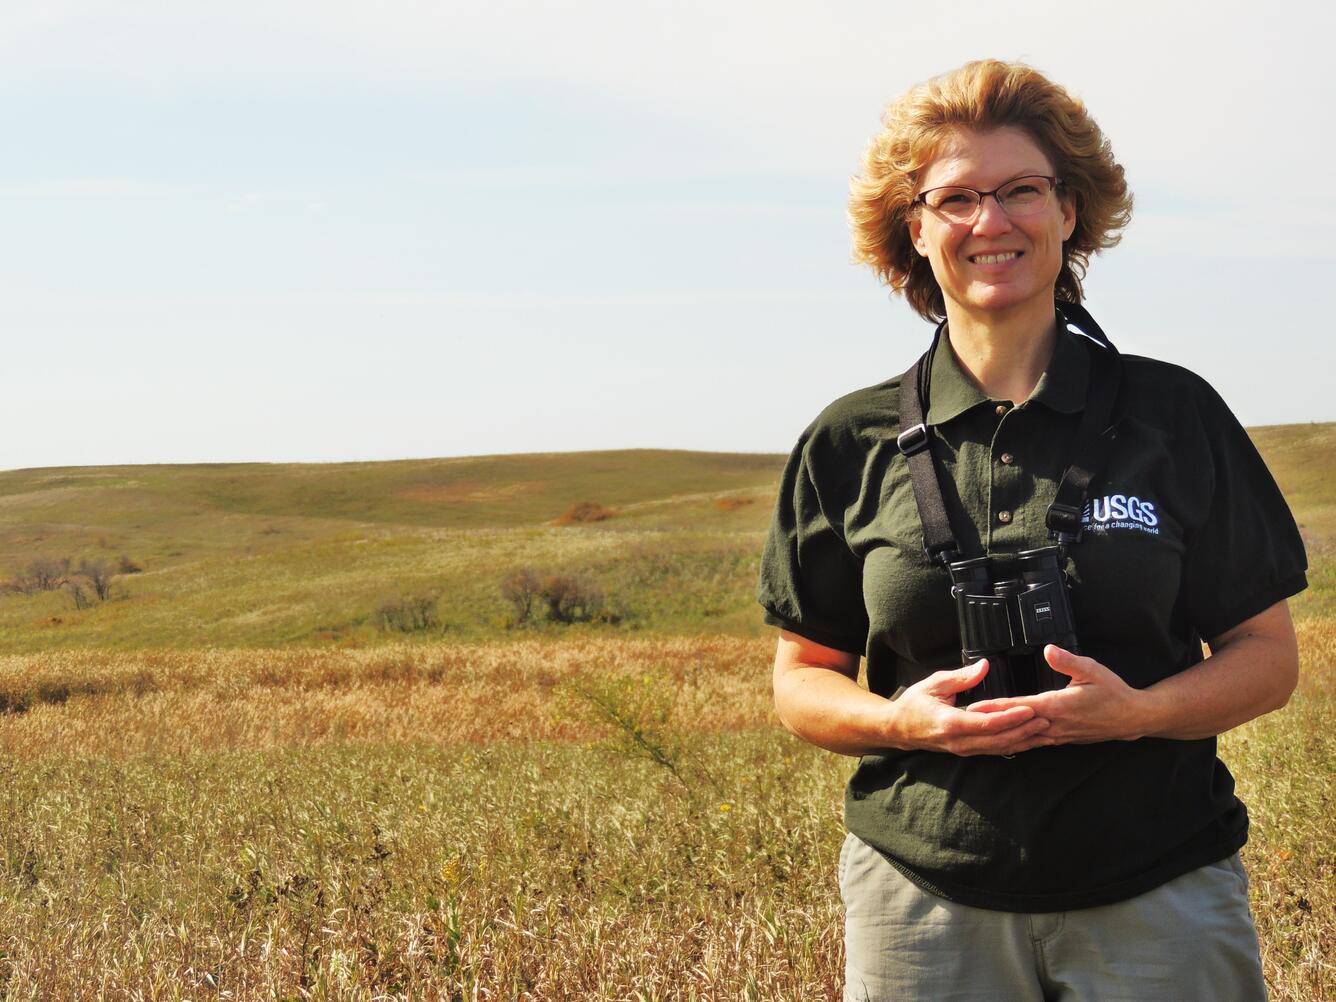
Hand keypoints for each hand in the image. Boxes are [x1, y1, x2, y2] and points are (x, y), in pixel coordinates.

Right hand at [888, 659, 1051, 755]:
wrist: (898, 729)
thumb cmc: (914, 704)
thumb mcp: (935, 683)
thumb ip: (961, 677)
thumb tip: (985, 666)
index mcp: (950, 723)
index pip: (987, 723)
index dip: (1010, 717)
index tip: (1029, 709)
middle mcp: (959, 741)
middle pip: (999, 740)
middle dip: (1024, 731)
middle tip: (1047, 720)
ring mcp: (964, 749)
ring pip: (999, 749)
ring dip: (1023, 741)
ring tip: (1044, 732)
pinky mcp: (967, 751)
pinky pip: (994, 750)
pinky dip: (1013, 746)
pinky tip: (1028, 740)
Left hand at [968, 645, 1150, 744]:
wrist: (1132, 718)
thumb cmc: (1113, 692)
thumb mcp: (1092, 670)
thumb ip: (1068, 661)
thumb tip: (1048, 650)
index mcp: (1058, 706)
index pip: (1019, 706)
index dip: (995, 706)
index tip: (974, 707)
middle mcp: (1054, 724)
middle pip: (1014, 724)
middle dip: (989, 724)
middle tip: (963, 723)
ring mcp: (1058, 734)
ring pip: (1022, 737)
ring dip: (1000, 735)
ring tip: (977, 734)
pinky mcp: (1062, 739)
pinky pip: (1034, 741)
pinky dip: (1017, 741)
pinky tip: (1005, 742)